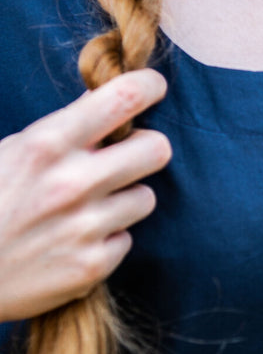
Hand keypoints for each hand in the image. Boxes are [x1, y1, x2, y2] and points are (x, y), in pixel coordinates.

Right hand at [0, 70, 171, 323]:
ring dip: (124, 198)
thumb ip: (61, 128)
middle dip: (146, 148)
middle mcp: (71, 183)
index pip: (123, 97)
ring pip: (145, 197)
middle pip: (157, 150)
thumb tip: (103, 95)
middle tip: (127, 156)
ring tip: (87, 206)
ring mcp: (84, 227)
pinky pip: (125, 239)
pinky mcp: (92, 266)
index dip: (148, 86)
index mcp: (46, 144)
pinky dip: (106, 239)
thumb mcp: (11, 151)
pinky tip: (74, 240)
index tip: (153, 87)